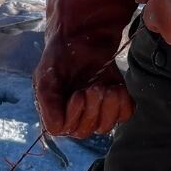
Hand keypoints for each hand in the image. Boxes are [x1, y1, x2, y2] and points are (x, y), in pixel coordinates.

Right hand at [33, 0, 136, 137]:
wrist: (82, 39)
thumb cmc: (60, 57)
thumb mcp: (46, 75)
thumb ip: (47, 101)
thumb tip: (57, 128)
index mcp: (54, 112)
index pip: (62, 128)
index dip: (73, 115)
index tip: (78, 94)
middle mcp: (75, 117)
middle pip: (85, 131)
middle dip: (91, 109)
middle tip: (93, 87)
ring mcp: (96, 113)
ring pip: (105, 126)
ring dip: (107, 107)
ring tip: (105, 88)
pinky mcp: (115, 105)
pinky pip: (124, 115)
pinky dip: (122, 103)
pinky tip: (117, 88)